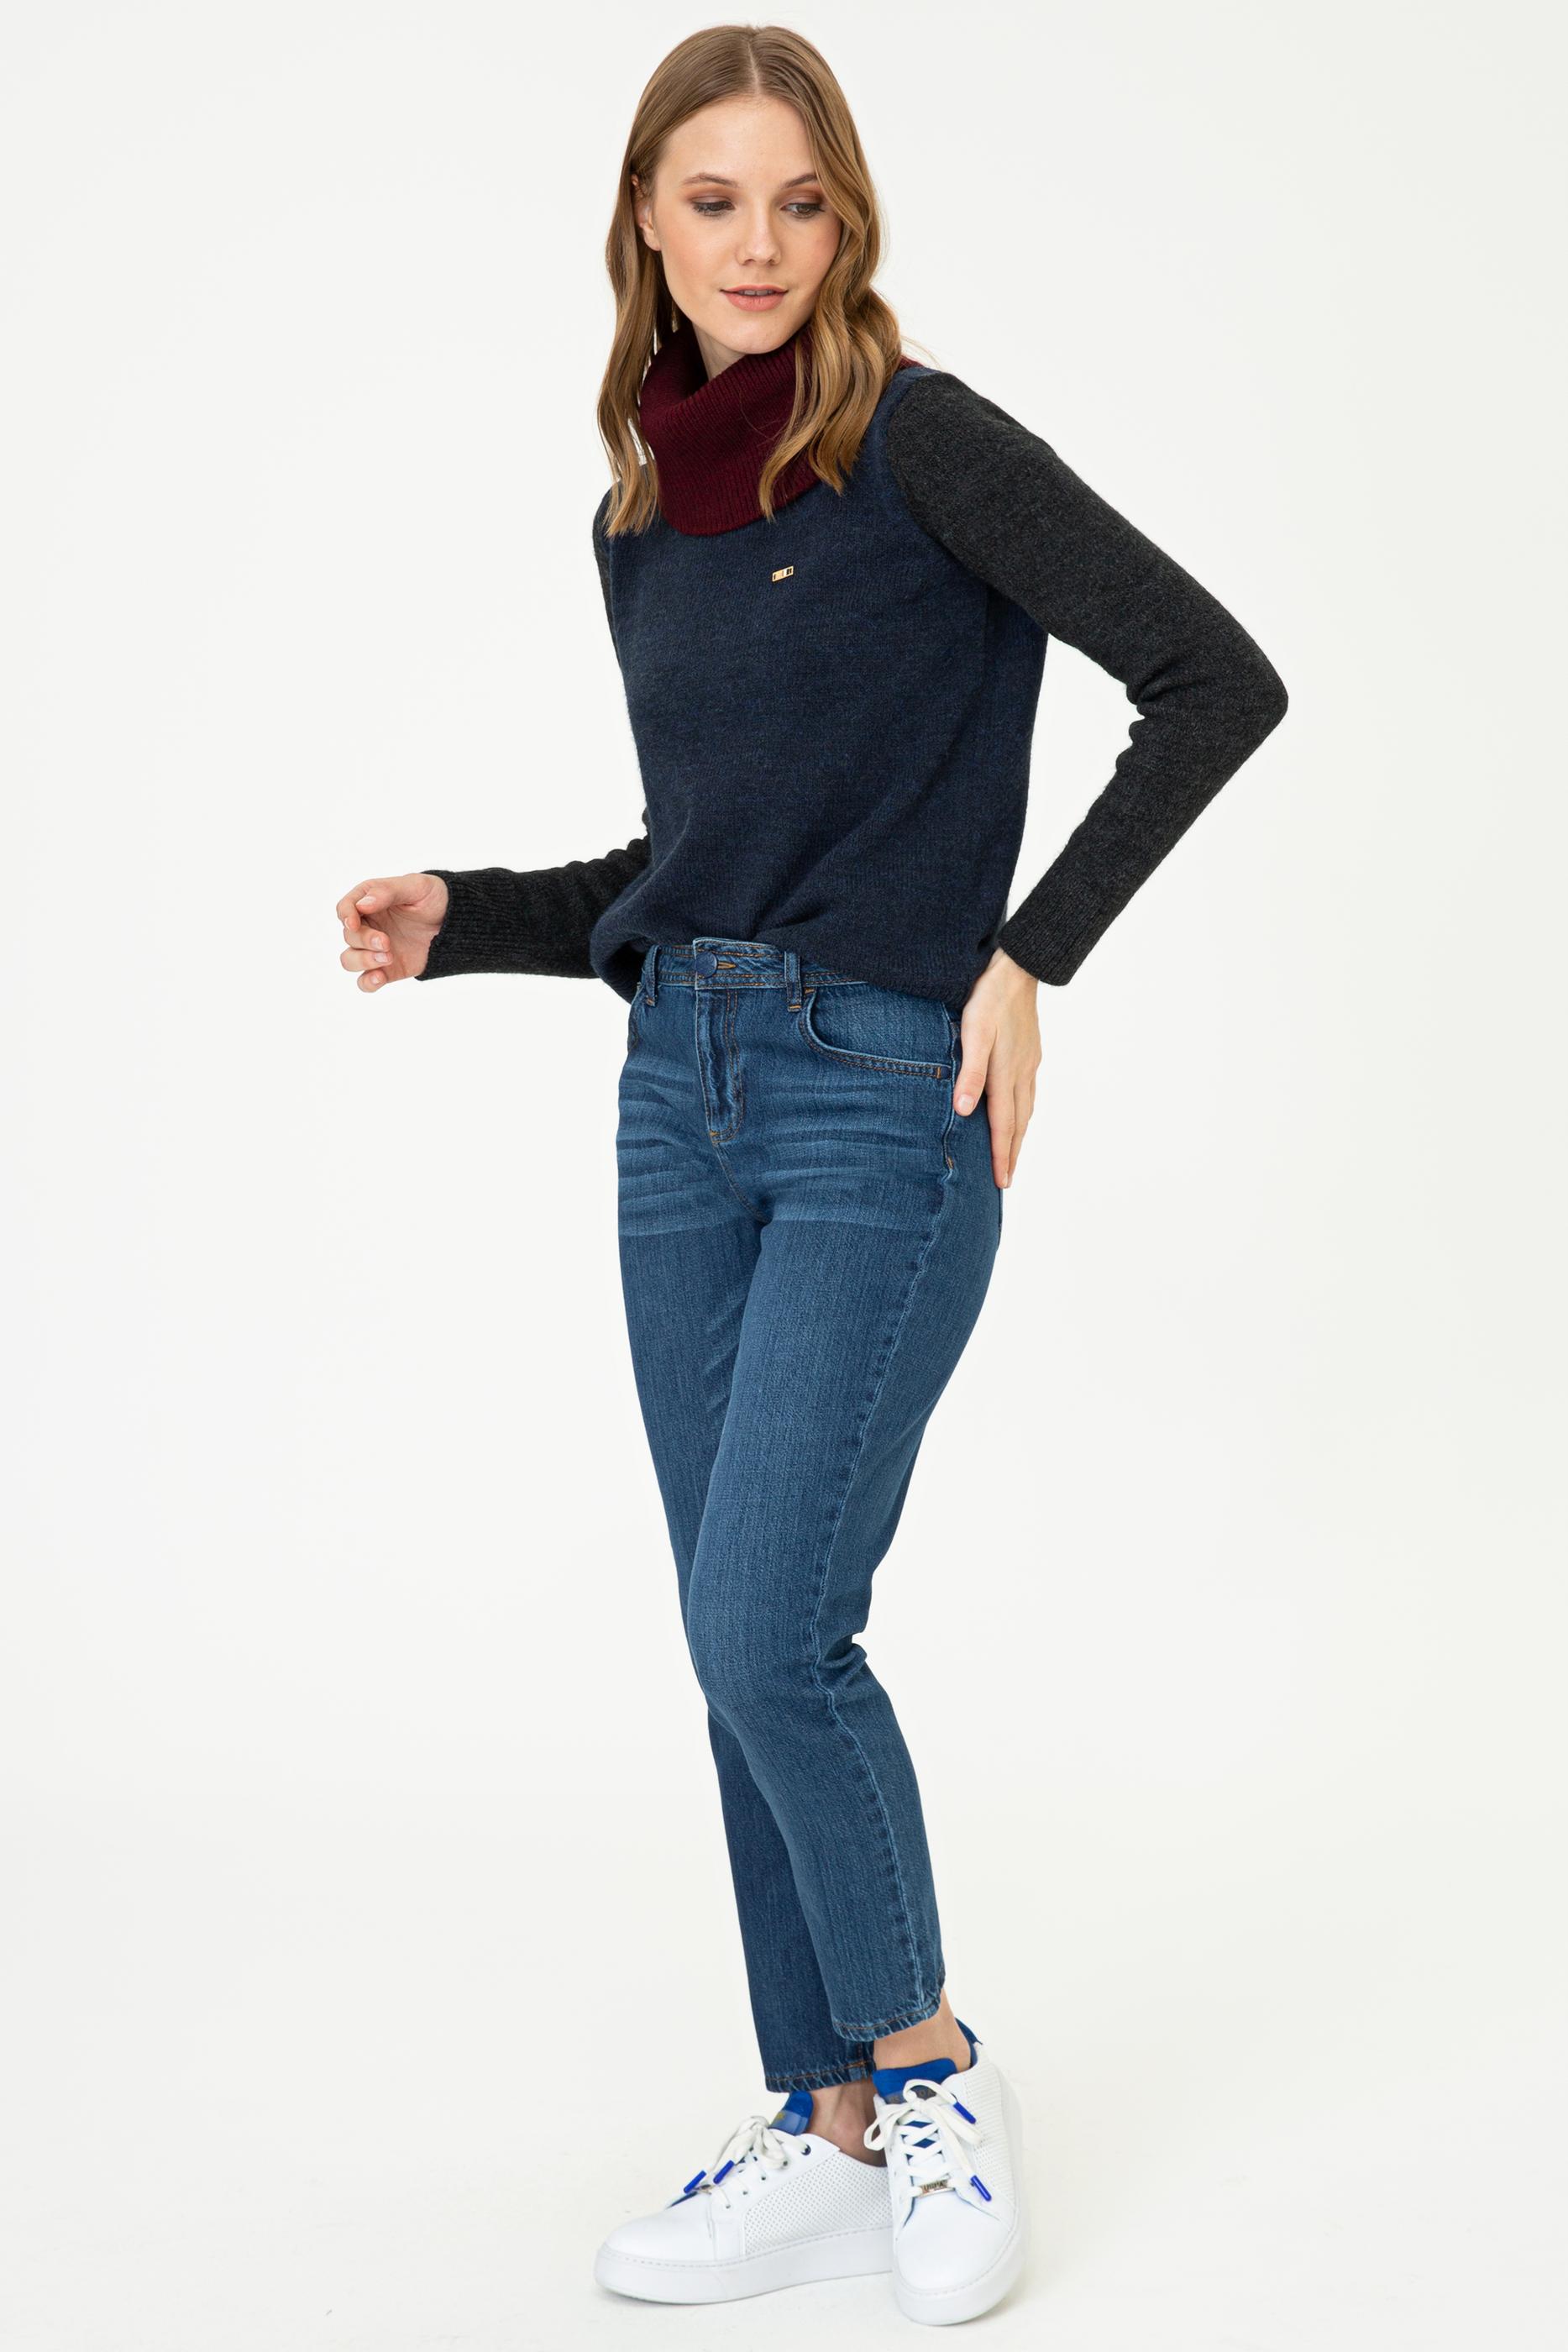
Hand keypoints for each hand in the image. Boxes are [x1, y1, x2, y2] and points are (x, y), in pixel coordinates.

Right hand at [335, 872, 448, 990]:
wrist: (457, 923)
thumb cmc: (434, 898)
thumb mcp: (416, 886)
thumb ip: (387, 892)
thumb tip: (363, 905)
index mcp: (370, 901)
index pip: (345, 908)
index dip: (345, 916)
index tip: (354, 924)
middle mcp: (368, 925)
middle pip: (348, 936)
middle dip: (364, 940)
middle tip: (386, 942)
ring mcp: (375, 949)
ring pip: (349, 960)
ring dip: (363, 961)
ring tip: (388, 958)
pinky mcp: (386, 969)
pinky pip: (365, 981)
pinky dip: (367, 982)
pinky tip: (380, 978)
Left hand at [952, 948, 1041, 1187]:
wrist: (1018, 966)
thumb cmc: (989, 997)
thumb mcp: (974, 1031)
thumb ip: (970, 1072)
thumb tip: (965, 1112)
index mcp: (1006, 1073)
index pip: (1004, 1125)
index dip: (1002, 1155)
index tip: (1002, 1183)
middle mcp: (1022, 1072)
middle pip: (1019, 1123)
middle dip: (1013, 1153)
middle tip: (1008, 1180)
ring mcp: (1029, 1061)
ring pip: (1026, 1108)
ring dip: (1019, 1134)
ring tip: (1013, 1153)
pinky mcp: (1030, 1050)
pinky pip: (1028, 1091)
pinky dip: (1023, 1111)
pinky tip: (1019, 1109)